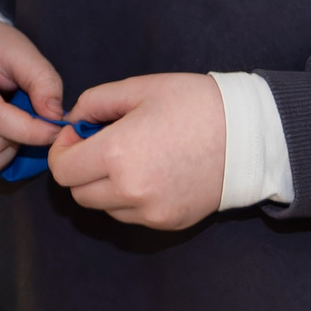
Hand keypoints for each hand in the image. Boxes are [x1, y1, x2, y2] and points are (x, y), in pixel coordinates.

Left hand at [49, 72, 226, 230]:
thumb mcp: (138, 88)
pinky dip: (128, 198)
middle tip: (101, 144)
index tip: (80, 134)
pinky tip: (148, 172)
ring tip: (129, 157)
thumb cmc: (193, 104)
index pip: (62, 170)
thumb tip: (72, 121)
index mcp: (117, 154)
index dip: (63, 150)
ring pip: (103, 207)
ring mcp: (150, 211)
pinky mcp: (168, 222)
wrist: (247, 135)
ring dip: (103, 185)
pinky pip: (130, 215)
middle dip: (80, 168)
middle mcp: (130, 190)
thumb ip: (94, 102)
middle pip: (78, 194)